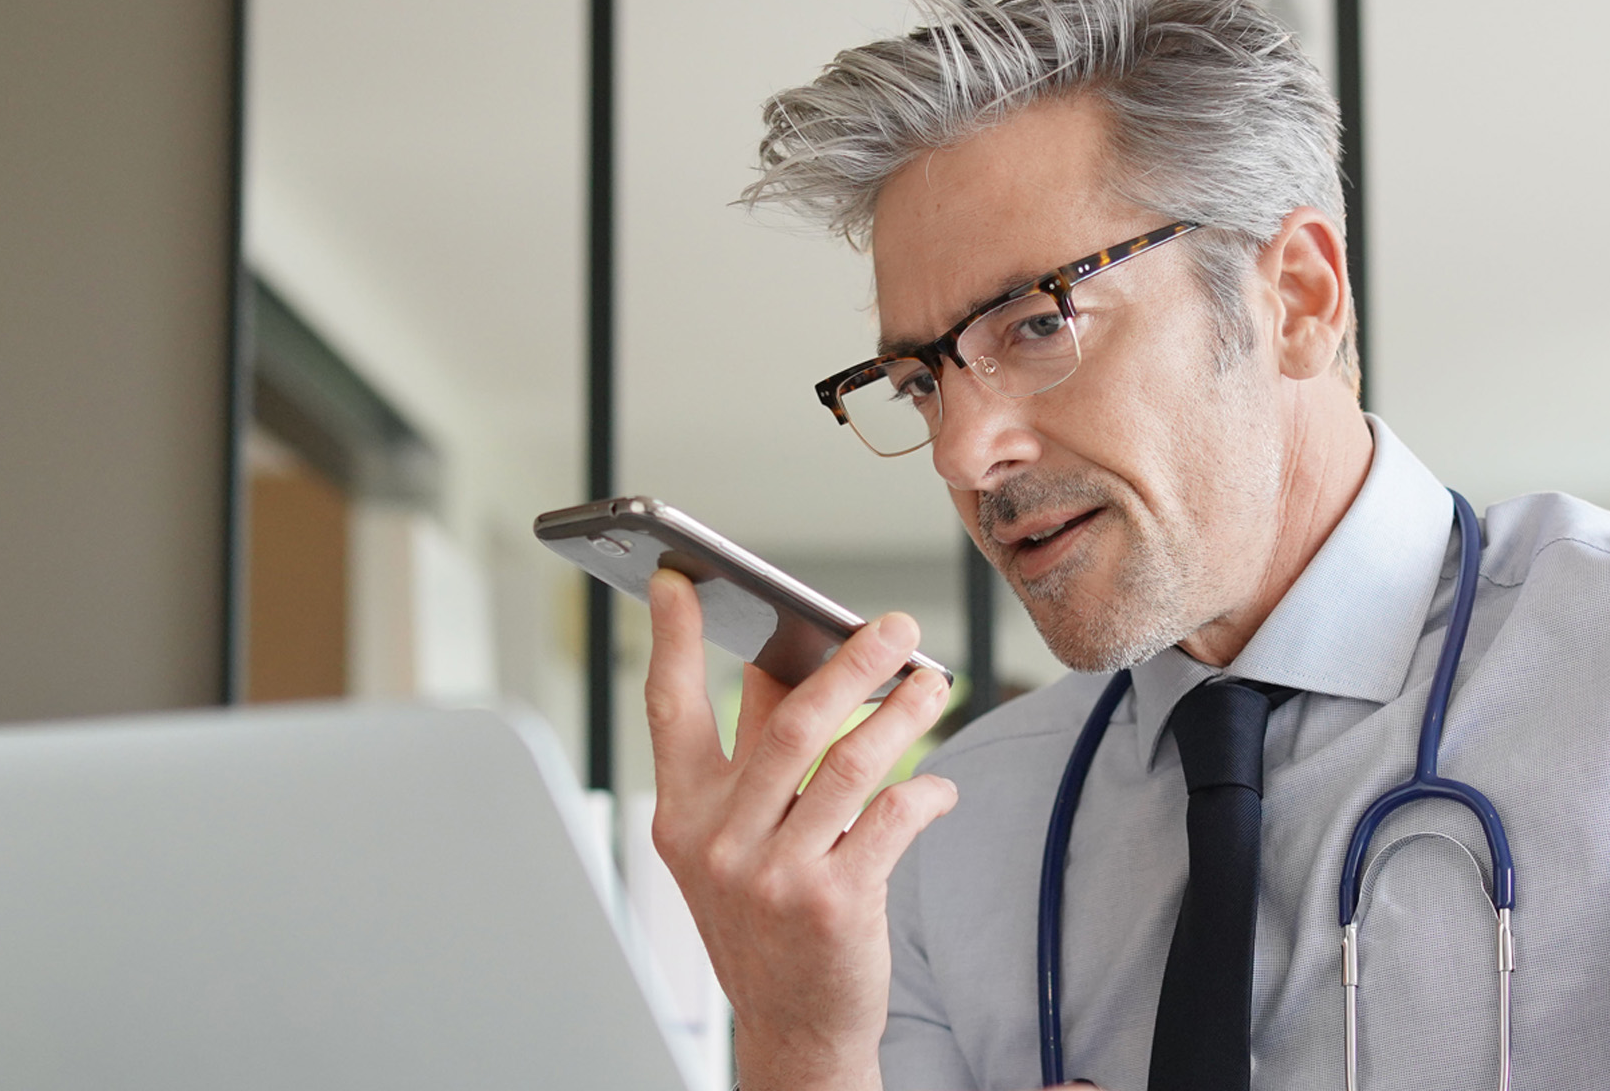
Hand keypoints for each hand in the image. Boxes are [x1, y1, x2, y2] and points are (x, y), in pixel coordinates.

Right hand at [642, 570, 958, 1090]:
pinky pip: (893, 818)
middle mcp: (719, 842)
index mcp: (682, 816)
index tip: (680, 580)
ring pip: (850, 761)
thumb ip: (756, 764)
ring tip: (933, 683)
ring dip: (903, 712)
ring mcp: (775, 875)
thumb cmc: (768, 922)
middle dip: (849, 661)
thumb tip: (797, 670)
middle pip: (788, 721)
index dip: (672, 640)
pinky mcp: (835, 903)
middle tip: (894, 626)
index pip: (668, 710)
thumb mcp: (734, 845)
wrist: (793, 1028)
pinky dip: (927, 793)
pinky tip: (940, 788)